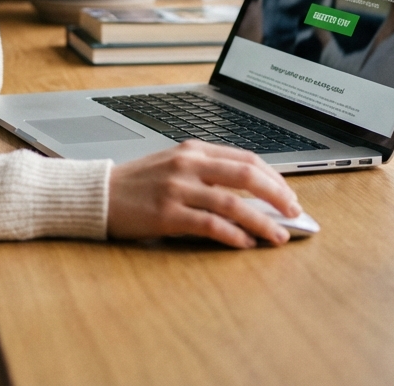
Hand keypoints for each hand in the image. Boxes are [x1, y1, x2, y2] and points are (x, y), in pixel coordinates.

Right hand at [107, 140, 302, 247]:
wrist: (99, 194)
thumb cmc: (138, 184)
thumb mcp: (173, 166)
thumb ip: (208, 174)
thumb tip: (252, 197)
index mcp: (192, 150)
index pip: (245, 158)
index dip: (274, 178)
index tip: (289, 196)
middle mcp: (187, 165)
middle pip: (246, 175)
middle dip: (277, 196)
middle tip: (294, 213)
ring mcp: (177, 188)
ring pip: (233, 203)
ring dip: (262, 221)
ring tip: (278, 236)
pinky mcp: (167, 213)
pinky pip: (210, 225)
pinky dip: (233, 235)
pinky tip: (245, 243)